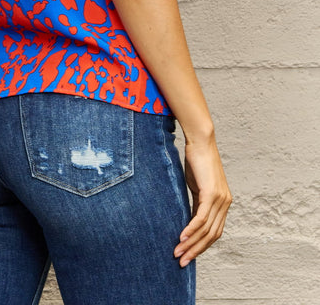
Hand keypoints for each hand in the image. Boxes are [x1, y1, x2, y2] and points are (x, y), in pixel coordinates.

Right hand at [174, 137, 231, 266]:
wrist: (200, 141)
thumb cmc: (196, 161)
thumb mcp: (197, 187)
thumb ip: (197, 204)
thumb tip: (190, 222)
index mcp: (224, 203)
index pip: (214, 232)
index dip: (202, 246)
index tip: (188, 256)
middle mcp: (226, 203)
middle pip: (212, 235)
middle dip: (196, 251)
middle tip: (182, 262)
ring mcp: (220, 198)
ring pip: (206, 229)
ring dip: (191, 243)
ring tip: (178, 253)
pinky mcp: (211, 193)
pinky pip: (201, 217)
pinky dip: (191, 230)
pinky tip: (181, 238)